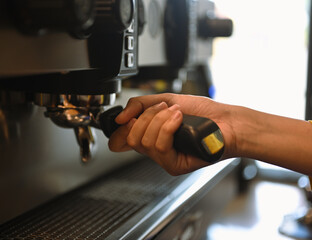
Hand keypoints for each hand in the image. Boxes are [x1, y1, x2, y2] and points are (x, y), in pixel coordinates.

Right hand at [108, 93, 235, 174]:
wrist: (227, 121)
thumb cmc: (203, 112)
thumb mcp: (165, 100)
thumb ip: (140, 105)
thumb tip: (119, 117)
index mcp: (150, 134)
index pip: (121, 140)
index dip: (120, 129)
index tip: (128, 118)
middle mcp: (154, 149)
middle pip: (131, 138)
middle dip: (146, 116)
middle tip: (164, 109)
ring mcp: (164, 158)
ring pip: (144, 141)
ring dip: (160, 120)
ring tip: (176, 114)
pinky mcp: (174, 165)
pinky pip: (159, 146)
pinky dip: (168, 127)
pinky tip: (179, 121)